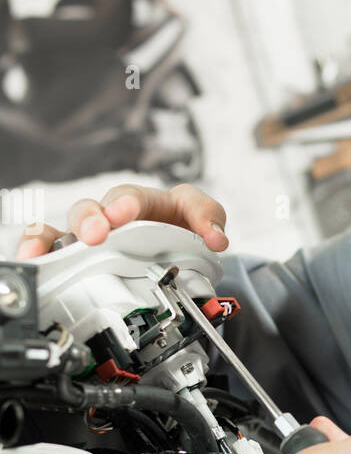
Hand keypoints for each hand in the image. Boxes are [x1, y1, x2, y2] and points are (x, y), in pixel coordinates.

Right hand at [15, 182, 228, 259]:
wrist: (177, 250)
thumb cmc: (182, 228)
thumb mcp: (204, 218)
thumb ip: (210, 218)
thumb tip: (216, 238)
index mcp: (144, 202)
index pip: (134, 196)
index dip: (127, 203)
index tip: (122, 213)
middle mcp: (111, 215)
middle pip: (92, 209)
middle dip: (91, 219)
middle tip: (95, 233)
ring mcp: (93, 235)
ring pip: (65, 228)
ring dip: (55, 236)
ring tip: (43, 248)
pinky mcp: (79, 255)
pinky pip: (52, 247)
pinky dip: (38, 248)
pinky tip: (31, 256)